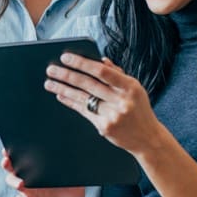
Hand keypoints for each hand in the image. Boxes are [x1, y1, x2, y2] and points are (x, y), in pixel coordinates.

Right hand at [2, 150, 84, 196]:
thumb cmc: (72, 192)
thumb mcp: (74, 178)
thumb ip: (71, 167)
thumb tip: (70, 152)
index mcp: (37, 168)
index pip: (23, 156)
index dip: (13, 151)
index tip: (10, 146)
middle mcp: (28, 178)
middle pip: (12, 168)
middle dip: (7, 163)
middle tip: (7, 160)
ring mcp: (27, 192)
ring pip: (14, 183)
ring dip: (14, 182)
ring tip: (21, 184)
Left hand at [44, 54, 168, 157]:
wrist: (147, 138)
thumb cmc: (139, 110)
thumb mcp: (135, 89)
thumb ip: (118, 74)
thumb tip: (100, 60)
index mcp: (130, 87)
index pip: (102, 71)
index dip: (82, 63)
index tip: (66, 58)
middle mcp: (121, 101)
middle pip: (88, 84)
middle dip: (67, 75)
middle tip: (51, 69)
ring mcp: (112, 115)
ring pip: (82, 98)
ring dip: (63, 89)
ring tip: (49, 83)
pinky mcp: (104, 127)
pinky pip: (83, 111)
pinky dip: (71, 102)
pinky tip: (61, 96)